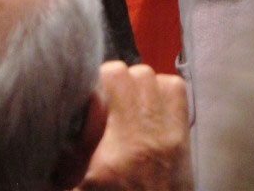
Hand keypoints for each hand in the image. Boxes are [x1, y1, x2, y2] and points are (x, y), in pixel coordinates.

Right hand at [78, 61, 193, 190]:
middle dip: (116, 81)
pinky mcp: (183, 141)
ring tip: (127, 101)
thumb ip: (70, 155)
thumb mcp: (76, 185)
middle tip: (107, 98)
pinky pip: (176, 92)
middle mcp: (143, 141)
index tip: (89, 97)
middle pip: (132, 75)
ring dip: (139, 83)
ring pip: (154, 78)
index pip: (108, 85)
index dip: (94, 83)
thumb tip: (80, 108)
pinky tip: (148, 106)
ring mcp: (168, 139)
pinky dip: (162, 90)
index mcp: (113, 156)